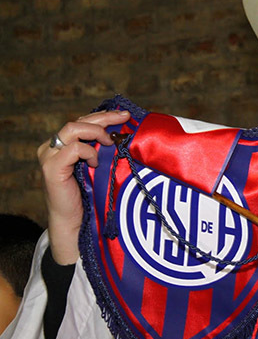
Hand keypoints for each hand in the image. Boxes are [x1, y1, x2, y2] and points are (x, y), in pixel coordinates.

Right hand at [37, 110, 130, 264]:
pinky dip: (89, 152)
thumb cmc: (90, 196)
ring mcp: (50, 156)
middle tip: (125, 118)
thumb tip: (125, 134)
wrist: (76, 223)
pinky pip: (73, 148)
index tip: (125, 115)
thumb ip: (104, 151)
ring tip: (111, 143)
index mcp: (64, 145)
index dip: (104, 116)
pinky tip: (97, 163)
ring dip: (97, 132)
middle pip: (79, 121)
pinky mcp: (52, 168)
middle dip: (104, 118)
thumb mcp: (100, 167)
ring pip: (73, 128)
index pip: (83, 122)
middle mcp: (53, 147)